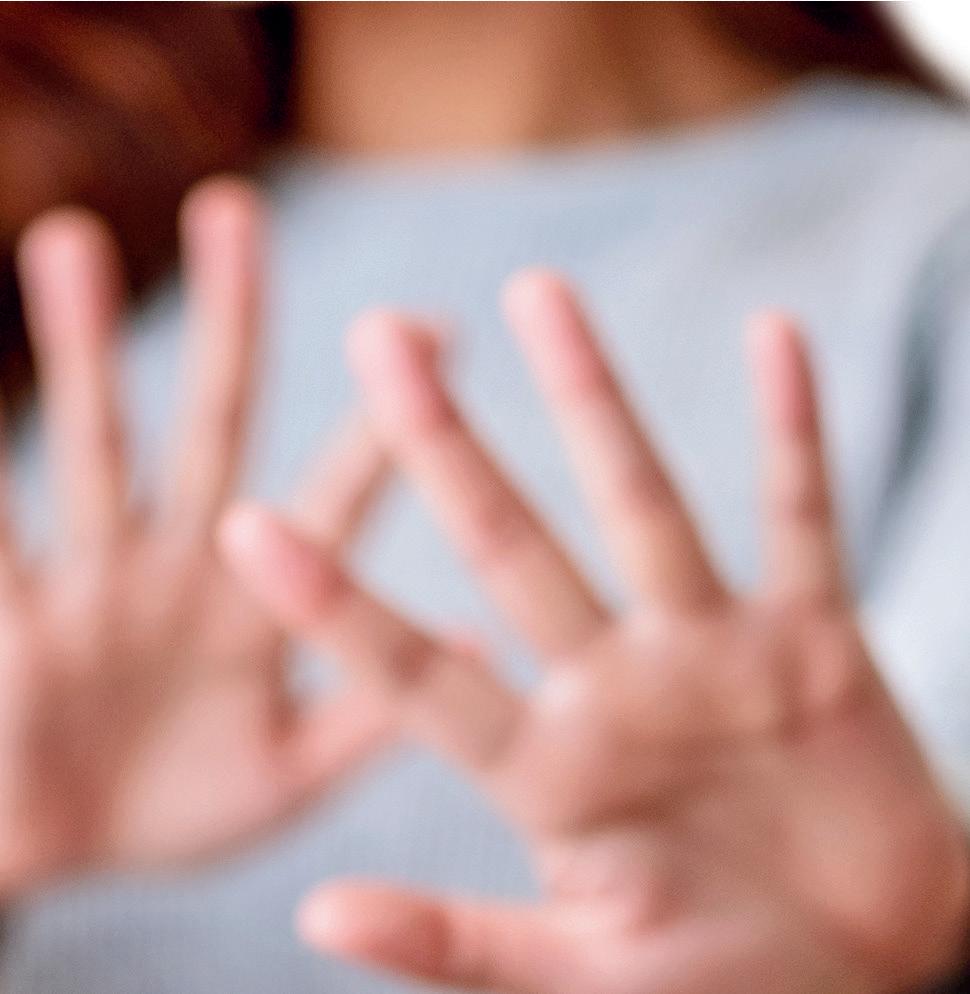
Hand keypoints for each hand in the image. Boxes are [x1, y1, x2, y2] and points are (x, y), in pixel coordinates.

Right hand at [0, 179, 392, 896]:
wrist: (63, 861)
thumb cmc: (183, 811)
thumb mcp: (289, 774)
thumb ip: (371, 721)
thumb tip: (483, 641)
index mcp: (261, 602)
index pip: (333, 495)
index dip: (386, 425)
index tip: (434, 326)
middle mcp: (181, 563)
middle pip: (210, 424)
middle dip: (228, 324)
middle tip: (236, 211)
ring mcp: (91, 578)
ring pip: (93, 445)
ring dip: (83, 350)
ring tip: (75, 243)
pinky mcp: (15, 611)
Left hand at [224, 271, 969, 993]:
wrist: (875, 981)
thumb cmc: (729, 993)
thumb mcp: (588, 979)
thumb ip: (463, 947)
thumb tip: (318, 918)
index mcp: (547, 774)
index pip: (418, 675)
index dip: (336, 606)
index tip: (246, 526)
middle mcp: (613, 688)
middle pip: (510, 545)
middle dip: (444, 444)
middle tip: (380, 337)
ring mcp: (711, 653)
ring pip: (640, 500)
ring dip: (591, 397)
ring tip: (539, 292)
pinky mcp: (814, 641)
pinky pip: (800, 515)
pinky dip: (792, 431)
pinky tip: (776, 337)